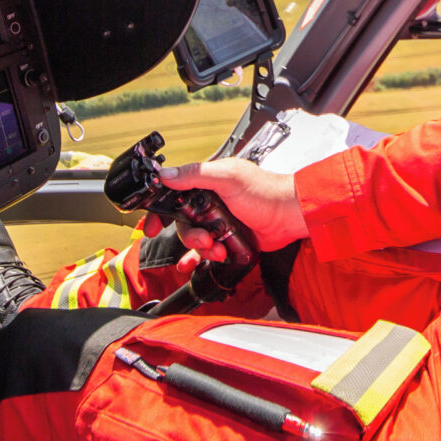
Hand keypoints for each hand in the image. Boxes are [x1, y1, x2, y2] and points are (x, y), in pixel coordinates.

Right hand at [160, 158, 304, 255]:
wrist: (290, 217)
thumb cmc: (265, 192)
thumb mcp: (228, 177)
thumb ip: (195, 175)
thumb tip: (166, 175)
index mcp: (207, 183)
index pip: (174, 195)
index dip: (159, 211)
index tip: (151, 227)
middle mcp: (210, 202)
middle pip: (182, 223)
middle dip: (190, 235)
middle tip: (204, 240)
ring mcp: (219, 222)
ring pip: (194, 240)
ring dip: (200, 248)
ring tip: (217, 250)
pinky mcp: (228, 239)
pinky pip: (205, 252)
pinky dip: (198, 259)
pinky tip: (193, 265)